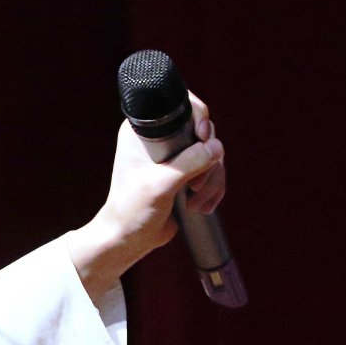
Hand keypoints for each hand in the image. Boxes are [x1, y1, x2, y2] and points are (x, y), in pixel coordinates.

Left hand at [67, 92, 226, 298]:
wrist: (129, 237)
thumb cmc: (133, 209)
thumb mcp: (160, 185)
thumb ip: (189, 163)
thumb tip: (216, 148)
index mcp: (142, 131)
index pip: (180, 107)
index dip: (199, 119)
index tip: (202, 138)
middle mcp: (159, 139)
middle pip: (204, 133)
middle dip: (207, 162)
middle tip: (195, 185)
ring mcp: (174, 155)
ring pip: (213, 154)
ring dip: (211, 181)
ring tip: (194, 202)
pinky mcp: (186, 172)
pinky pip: (214, 171)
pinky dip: (213, 189)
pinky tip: (199, 206)